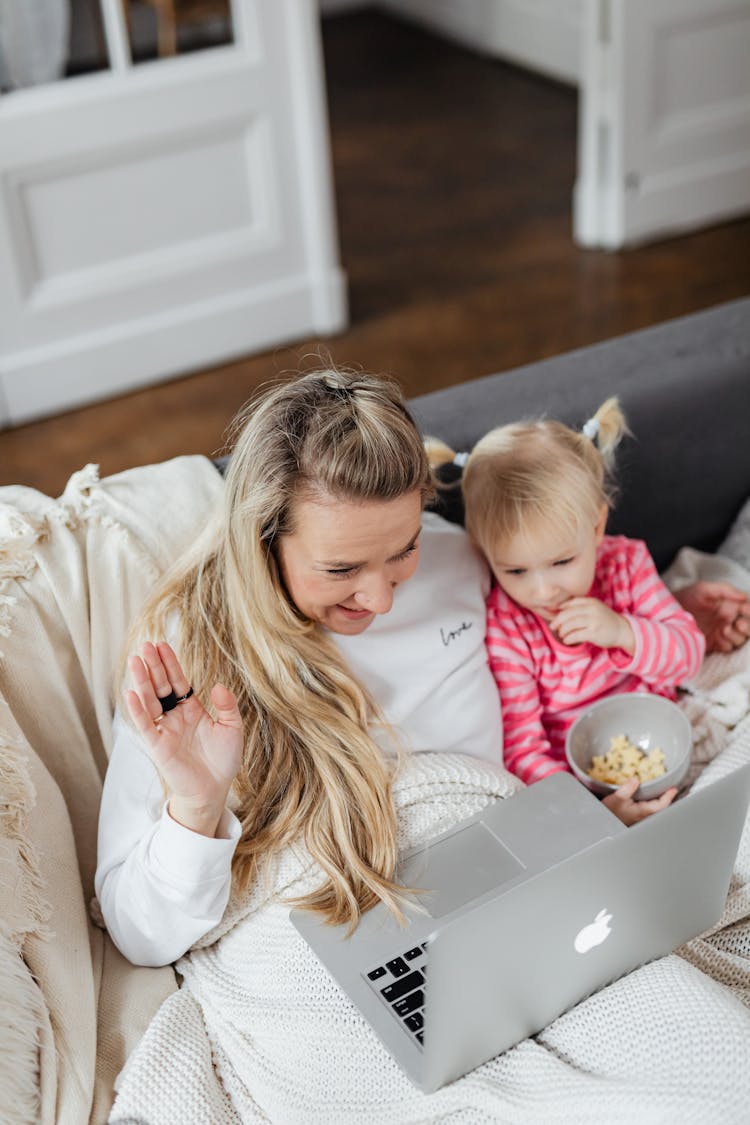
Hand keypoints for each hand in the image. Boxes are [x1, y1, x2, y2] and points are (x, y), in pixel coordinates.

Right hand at [126, 641, 243, 836]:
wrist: (214, 790)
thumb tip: (218, 687)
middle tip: (144, 645)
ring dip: (142, 681)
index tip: (162, 644)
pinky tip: (131, 693)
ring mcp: (164, 730)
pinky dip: (138, 710)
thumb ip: (227, 706)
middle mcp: (175, 716)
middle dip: (153, 666)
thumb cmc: (223, 760)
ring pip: (150, 701)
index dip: (170, 663)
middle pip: (160, 686)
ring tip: (135, 660)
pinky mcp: (158, 746)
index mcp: (191, 709)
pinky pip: (145, 725)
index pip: (178, 681)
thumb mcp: (232, 728)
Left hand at [550, 597, 633, 652]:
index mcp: (591, 602)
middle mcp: (591, 610)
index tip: (555, 615)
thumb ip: (581, 606)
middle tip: (553, 627)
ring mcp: (593, 621)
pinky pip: (575, 635)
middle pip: (567, 614)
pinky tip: (567, 640)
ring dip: (562, 631)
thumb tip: (559, 608)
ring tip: (562, 634)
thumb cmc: (605, 619)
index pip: (570, 603)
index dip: (560, 610)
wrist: (622, 630)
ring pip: (569, 625)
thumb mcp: (595, 608)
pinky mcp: (594, 633)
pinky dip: (568, 638)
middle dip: (557, 621)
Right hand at [602, 776, 676, 824]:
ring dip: (660, 801)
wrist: (603, 820)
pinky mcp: (637, 816)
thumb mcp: (617, 798)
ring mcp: (641, 817)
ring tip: (662, 793)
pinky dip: (653, 803)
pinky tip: (650, 798)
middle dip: (667, 799)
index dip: (668, 797)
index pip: (661, 805)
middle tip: (670, 790)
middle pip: (661, 808)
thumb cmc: (610, 811)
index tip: (673, 789)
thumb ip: (627, 788)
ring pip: (656, 810)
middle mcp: (644, 816)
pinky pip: (650, 809)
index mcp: (643, 812)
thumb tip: (636, 780)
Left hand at [673, 580, 749, 653]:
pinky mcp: (714, 644)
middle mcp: (729, 619)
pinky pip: (728, 647)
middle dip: (748, 626)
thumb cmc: (685, 597)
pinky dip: (727, 644)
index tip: (744, 610)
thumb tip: (744, 596)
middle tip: (738, 624)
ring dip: (737, 635)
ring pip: (741, 638)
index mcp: (730, 604)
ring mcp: (723, 632)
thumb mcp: (703, 589)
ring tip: (724, 629)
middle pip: (748, 626)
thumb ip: (725, 590)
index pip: (748, 608)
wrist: (666, 614)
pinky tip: (719, 638)